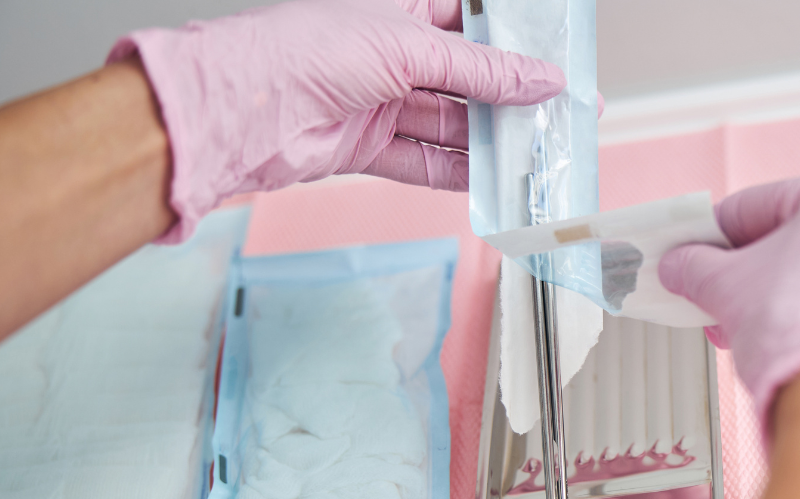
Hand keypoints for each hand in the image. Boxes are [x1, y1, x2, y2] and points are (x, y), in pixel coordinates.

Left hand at [108, 0, 562, 241]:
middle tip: (561, 112)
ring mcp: (378, 101)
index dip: (513, 38)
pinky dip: (459, 173)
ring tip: (537, 151)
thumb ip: (481, 70)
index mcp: (397, 9)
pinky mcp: (366, 146)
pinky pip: (425, 161)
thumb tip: (540, 78)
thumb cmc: (302, 51)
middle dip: (513, 96)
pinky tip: (494, 180)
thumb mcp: (408, 48)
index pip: (469, 19)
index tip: (557, 56)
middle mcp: (389, 54)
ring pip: (451, 122)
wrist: (237, 111)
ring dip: (493, 139)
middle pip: (467, 76)